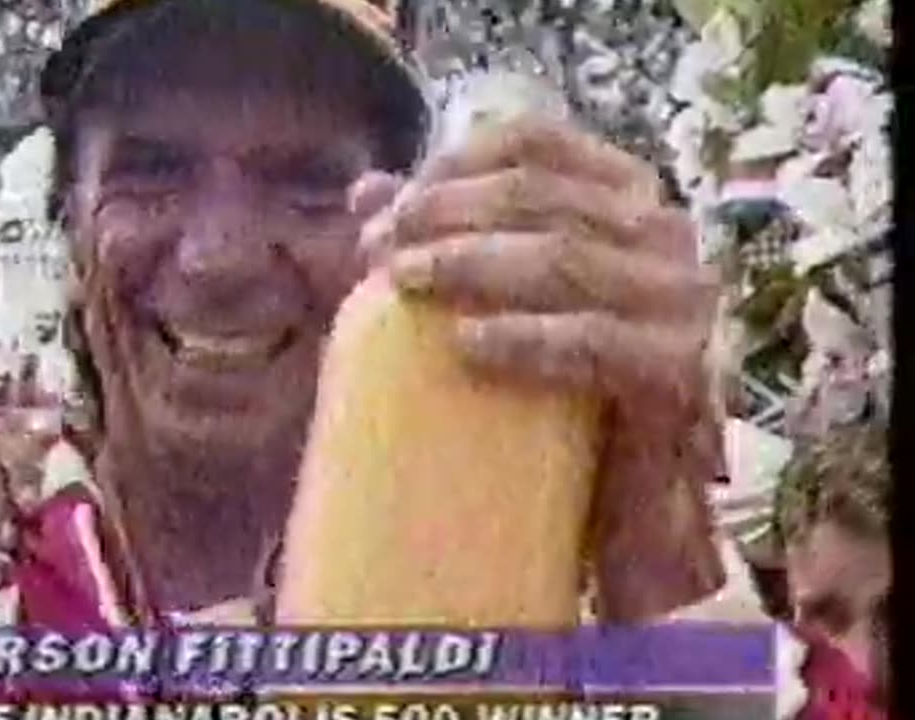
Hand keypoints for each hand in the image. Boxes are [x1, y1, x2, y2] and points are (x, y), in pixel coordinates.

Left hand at [360, 116, 717, 435]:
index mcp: (623, 199)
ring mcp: (683, 303)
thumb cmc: (550, 396)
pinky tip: (467, 344)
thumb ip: (440, 242)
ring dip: (472, 261)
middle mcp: (664, 234)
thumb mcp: (486, 303)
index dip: (453, 164)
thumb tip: (367, 194)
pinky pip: (597, 341)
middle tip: (379, 250)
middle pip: (542, 194)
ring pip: (566, 256)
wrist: (618, 508)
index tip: (387, 207)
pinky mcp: (683, 373)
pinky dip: (527, 337)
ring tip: (405, 281)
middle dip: (447, 214)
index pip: (537, 142)